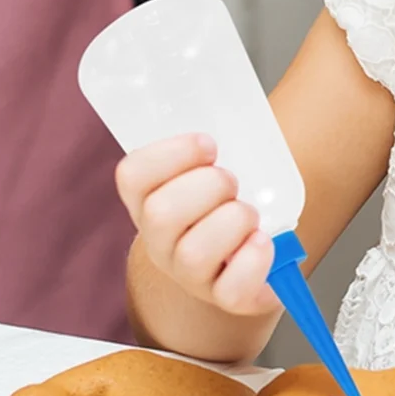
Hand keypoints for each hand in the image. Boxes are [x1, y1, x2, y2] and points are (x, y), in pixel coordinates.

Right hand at [116, 135, 279, 316]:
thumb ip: (210, 144)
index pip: (132, 175)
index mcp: (151, 200)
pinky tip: (262, 242)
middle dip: (208, 187)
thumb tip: (232, 97)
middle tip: (232, 182)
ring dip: (233, 221)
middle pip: (160, 214)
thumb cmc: (230, 203)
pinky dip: (254, 259)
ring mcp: (191, 275)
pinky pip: (232, 288)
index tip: (208, 145)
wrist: (250, 258)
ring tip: (249, 214)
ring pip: (193, 253)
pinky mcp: (227, 298)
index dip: (169, 155)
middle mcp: (162, 241)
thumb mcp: (213, 167)